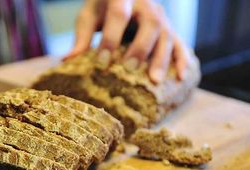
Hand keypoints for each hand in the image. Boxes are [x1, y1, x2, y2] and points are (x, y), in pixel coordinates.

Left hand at [66, 0, 189, 82]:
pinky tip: (180, 77)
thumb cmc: (102, 9)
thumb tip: (67, 60)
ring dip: (161, 59)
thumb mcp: (89, 17)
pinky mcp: (170, 28)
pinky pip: (180, 42)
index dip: (111, 39)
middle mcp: (146, 5)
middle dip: (140, 48)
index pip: (119, 15)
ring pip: (167, 35)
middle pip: (150, 24)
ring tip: (154, 81)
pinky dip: (182, 60)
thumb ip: (82, 36)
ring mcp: (161, 16)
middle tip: (129, 69)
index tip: (101, 62)